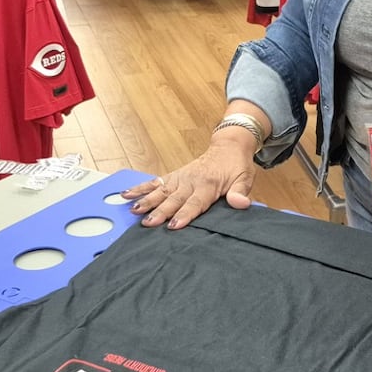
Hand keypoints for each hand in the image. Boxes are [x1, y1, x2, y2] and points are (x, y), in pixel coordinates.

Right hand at [123, 132, 257, 229]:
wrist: (228, 146)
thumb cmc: (236, 166)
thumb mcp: (244, 179)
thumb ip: (240, 193)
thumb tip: (241, 204)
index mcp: (208, 185)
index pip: (195, 203)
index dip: (184, 215)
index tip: (174, 225)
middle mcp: (191, 181)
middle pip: (174, 199)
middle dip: (160, 212)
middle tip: (148, 223)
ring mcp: (180, 178)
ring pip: (161, 191)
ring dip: (146, 201)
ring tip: (132, 210)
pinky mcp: (173, 176)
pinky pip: (155, 182)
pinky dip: (140, 188)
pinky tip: (126, 194)